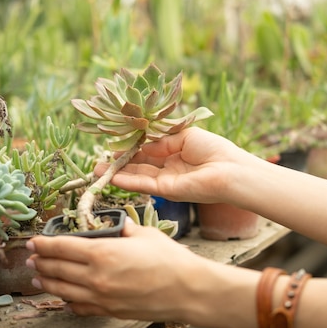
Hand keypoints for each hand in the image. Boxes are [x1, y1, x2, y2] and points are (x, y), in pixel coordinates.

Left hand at [26, 219, 213, 320]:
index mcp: (102, 253)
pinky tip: (63, 298)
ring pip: (62, 290)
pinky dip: (67, 302)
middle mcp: (95, 277)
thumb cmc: (170, 260)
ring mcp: (100, 297)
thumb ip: (122, 229)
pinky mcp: (108, 311)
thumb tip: (113, 225)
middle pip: (56, 269)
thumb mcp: (144, 234)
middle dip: (40, 262)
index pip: (61, 247)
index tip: (33, 241)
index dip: (43, 244)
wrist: (187, 291)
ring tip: (37, 278)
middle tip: (31, 258)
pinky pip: (79, 308)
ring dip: (46, 282)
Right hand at [93, 127, 248, 203]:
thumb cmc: (213, 148)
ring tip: (96, 172)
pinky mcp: (167, 191)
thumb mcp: (184, 136)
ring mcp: (167, 181)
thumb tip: (141, 144)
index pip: (147, 152)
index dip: (130, 149)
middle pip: (139, 166)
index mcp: (175, 153)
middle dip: (118, 164)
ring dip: (117, 175)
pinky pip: (143, 185)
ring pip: (137, 177)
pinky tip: (111, 177)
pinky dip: (127, 182)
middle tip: (98, 163)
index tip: (113, 147)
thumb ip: (161, 140)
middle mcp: (169, 168)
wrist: (229, 169)